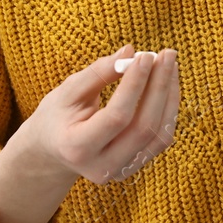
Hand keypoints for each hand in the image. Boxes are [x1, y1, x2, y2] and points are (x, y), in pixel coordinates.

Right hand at [16, 43, 180, 185]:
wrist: (52, 151)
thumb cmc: (57, 116)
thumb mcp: (67, 91)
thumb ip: (98, 72)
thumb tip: (129, 51)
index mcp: (77, 147)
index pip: (116, 117)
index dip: (134, 85)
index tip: (145, 56)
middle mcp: (102, 166)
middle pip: (143, 128)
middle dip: (159, 87)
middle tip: (166, 54)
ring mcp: (120, 171)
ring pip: (158, 135)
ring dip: (169, 97)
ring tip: (170, 65)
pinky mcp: (133, 168)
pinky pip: (160, 139)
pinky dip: (168, 110)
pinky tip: (167, 85)